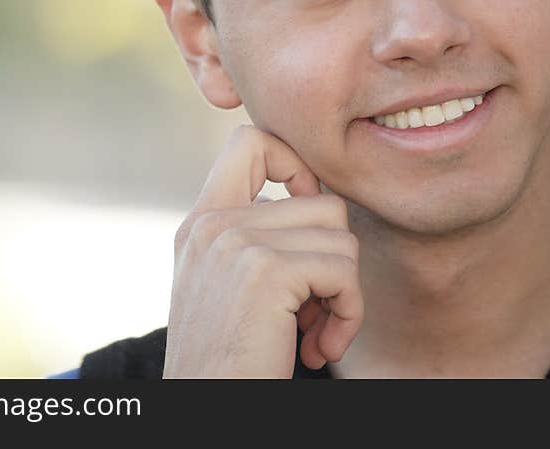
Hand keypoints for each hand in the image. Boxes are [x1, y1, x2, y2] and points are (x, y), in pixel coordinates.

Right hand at [162, 125, 363, 377]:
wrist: (206, 407)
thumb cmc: (226, 358)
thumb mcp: (223, 283)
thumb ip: (252, 237)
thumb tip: (318, 201)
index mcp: (201, 220)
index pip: (251, 140)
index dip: (295, 164)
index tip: (305, 211)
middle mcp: (213, 223)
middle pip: (322, 202)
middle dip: (334, 261)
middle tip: (314, 308)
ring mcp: (237, 242)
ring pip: (341, 236)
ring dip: (343, 293)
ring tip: (315, 331)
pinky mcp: (267, 271)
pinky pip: (344, 271)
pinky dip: (348, 315)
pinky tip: (319, 348)